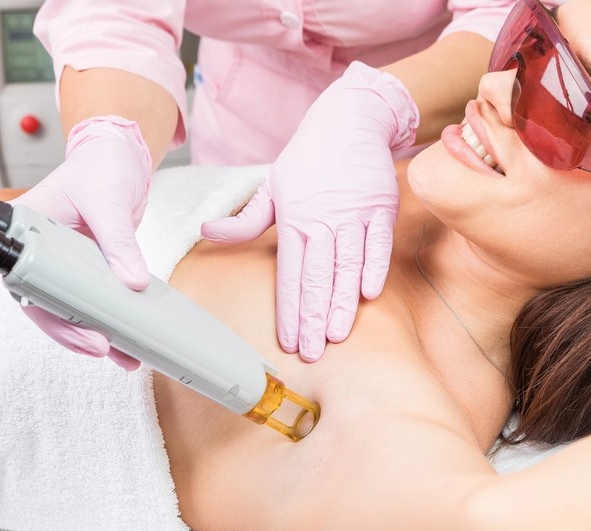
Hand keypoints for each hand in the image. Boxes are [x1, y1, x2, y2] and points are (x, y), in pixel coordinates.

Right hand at [0, 115, 151, 369]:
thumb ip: (119, 241)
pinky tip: (125, 346)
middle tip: (95, 343)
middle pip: (33, 297)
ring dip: (85, 336)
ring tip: (117, 352)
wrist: (122, 167)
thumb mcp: (110, 201)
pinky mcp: (82, 276)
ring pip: (60, 311)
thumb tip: (132, 281)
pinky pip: (86, 308)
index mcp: (25, 222)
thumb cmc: (102, 171)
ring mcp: (57, 266)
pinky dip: (104, 327)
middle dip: (61, 327)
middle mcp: (35, 249)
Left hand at [201, 62, 418, 361]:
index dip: (288, 310)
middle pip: (317, 277)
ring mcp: (354, 215)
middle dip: (313, 317)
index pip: (289, 274)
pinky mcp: (382, 208)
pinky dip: (374, 268)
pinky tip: (369, 295)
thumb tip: (208, 231)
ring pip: (347, 266)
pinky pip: (378, 244)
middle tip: (312, 351)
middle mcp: (323, 221)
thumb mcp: (273, 186)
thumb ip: (247, 220)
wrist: (351, 119)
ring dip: (342, 302)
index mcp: (294, 220)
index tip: (288, 340)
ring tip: (337, 334)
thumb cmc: (310, 157)